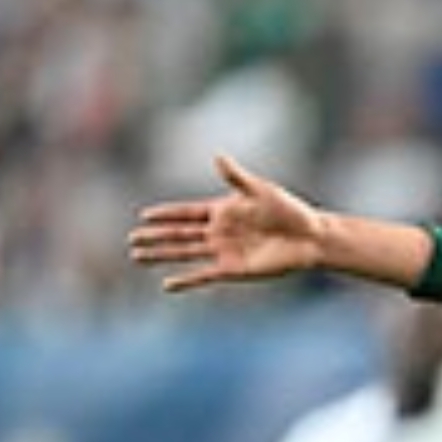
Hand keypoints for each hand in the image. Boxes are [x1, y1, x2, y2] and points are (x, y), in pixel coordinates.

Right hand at [129, 154, 324, 293]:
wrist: (310, 238)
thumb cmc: (288, 210)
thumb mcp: (260, 190)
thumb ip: (236, 177)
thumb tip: (217, 156)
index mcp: (222, 210)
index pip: (186, 212)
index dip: (166, 214)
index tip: (144, 215)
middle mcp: (219, 232)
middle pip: (179, 234)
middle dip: (155, 236)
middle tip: (131, 239)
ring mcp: (224, 252)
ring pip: (185, 253)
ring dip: (162, 255)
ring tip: (138, 256)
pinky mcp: (234, 270)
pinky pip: (204, 276)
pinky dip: (187, 281)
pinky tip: (167, 285)